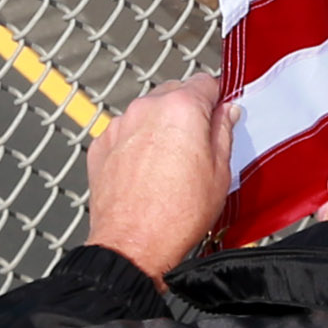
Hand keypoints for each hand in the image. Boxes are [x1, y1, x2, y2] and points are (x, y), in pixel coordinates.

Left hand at [85, 72, 233, 278]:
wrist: (132, 245)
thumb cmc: (175, 216)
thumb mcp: (220, 173)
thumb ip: (224, 133)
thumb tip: (226, 114)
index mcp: (181, 108)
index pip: (206, 82)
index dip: (217, 99)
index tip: (219, 114)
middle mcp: (147, 108)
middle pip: (175, 93)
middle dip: (188, 112)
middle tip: (197, 145)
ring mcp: (119, 125)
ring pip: (148, 112)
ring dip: (160, 127)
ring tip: (169, 165)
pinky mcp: (101, 145)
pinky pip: (125, 132)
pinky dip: (136, 143)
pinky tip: (146, 172)